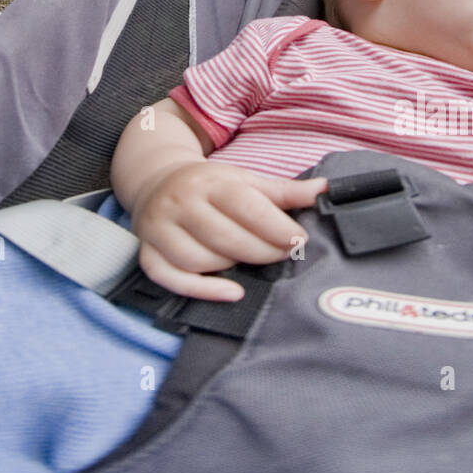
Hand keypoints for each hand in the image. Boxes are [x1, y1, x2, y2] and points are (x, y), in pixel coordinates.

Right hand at [129, 161, 325, 303]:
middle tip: (283, 255)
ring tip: (250, 259)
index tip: (299, 240)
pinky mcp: (147, 251)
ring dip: (232, 265)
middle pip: (226, 238)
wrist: (157, 181)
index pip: (246, 207)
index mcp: (210, 181)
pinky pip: (169, 277)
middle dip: (262, 251)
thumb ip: (285, 190)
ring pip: (200, 260)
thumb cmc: (211, 185)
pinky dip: (201, 290)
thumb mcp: (247, 180)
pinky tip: (232, 292)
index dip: (277, 228)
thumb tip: (325, 189)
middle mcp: (181, 202)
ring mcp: (159, 228)